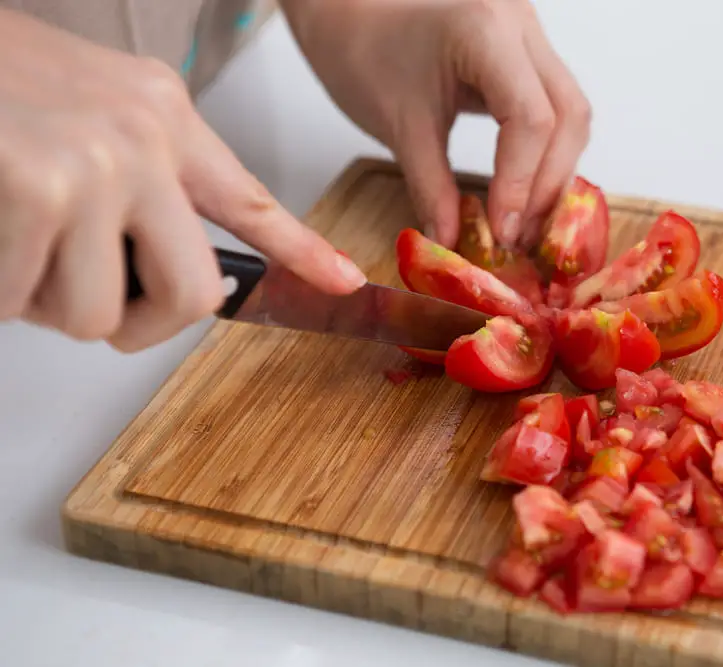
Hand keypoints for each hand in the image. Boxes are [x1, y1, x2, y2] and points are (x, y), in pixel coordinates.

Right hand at [0, 9, 365, 351]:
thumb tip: (160, 266)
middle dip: (138, 323)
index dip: (301, 252)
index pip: (251, 201)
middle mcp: (146, 136)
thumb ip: (137, 178)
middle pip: (193, 293)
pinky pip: (29, 302)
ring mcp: (98, 162)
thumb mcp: (84, 109)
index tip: (342, 283)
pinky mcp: (40, 188)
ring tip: (13, 243)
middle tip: (90, 307)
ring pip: (101, 313)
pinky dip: (0, 290)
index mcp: (163, 115)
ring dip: (46, 302)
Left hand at [283, 0, 591, 248]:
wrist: (348, 12)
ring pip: (571, 113)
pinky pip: (555, 107)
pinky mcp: (526, 53)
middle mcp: (520, 25)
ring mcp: (529, 35)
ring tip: (524, 221)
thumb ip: (431, 186)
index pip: (531, 118)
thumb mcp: (398, 125)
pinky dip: (545, 153)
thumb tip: (452, 241)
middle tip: (519, 234)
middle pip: (567, 116)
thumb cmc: (362, 50)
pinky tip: (525, 189)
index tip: (502, 229)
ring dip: (553, 172)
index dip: (522, 182)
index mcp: (486, 30)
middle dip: (547, 183)